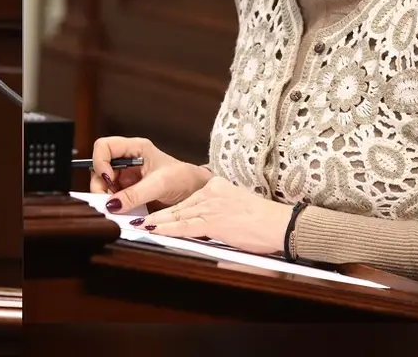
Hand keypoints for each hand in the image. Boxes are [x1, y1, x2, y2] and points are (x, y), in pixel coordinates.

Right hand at [89, 136, 210, 212]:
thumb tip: (112, 204)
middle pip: (99, 167)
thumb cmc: (184, 179)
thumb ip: (135, 194)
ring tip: (117, 209)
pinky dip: (114, 206)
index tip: (108, 179)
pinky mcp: (128, 192)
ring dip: (105, 197)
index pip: (104, 146)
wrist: (197, 194)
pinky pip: (112, 197)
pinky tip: (121, 212)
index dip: (100, 161)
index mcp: (135, 148)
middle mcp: (127, 161)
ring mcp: (126, 177)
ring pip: (103, 184)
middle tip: (108, 201)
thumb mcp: (160, 184)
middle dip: (100, 185)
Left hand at [133, 176, 294, 254]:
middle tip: (137, 217)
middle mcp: (211, 192)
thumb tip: (204, 229)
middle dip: (156, 212)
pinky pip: (185, 226)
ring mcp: (211, 206)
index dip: (170, 207)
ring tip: (140, 225)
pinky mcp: (213, 221)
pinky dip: (167, 228)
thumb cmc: (264, 220)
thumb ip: (219, 214)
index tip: (156, 212)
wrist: (280, 223)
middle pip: (179, 205)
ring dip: (156, 221)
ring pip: (177, 214)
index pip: (189, 198)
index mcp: (217, 186)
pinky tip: (153, 230)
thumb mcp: (237, 208)